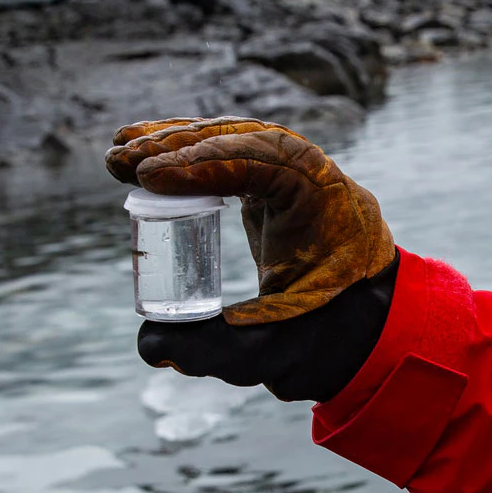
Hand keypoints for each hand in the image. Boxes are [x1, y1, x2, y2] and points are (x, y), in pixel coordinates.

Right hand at [106, 117, 395, 325]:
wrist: (373, 332)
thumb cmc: (333, 339)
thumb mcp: (275, 351)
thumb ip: (214, 352)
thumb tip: (149, 345)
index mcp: (325, 201)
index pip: (263, 163)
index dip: (205, 164)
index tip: (152, 177)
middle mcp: (313, 177)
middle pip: (242, 140)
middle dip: (177, 146)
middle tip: (118, 160)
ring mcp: (295, 178)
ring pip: (233, 142)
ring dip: (176, 143)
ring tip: (118, 152)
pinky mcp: (275, 190)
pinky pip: (230, 158)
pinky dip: (191, 155)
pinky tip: (148, 161)